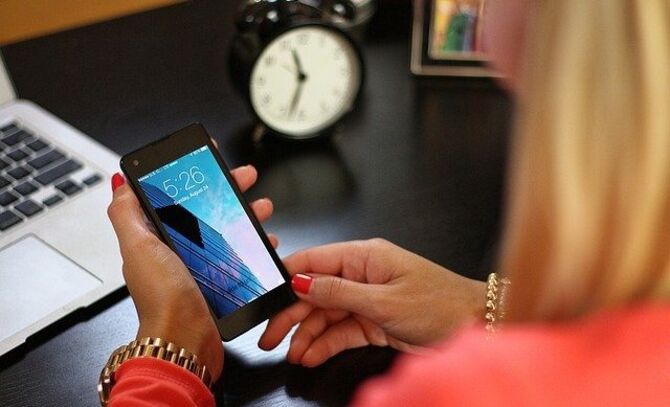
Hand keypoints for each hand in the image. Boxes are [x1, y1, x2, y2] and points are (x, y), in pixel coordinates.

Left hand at [107, 165, 276, 381]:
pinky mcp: (219, 281)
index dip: (192, 176)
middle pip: (205, 209)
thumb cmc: (163, 299)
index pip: (175, 196)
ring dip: (246, 214)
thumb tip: (119, 182)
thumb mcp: (139, 247)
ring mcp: (200, 266)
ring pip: (226, 229)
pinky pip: (240, 254)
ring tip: (262, 208)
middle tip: (245, 177)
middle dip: (227, 189)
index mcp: (156, 237)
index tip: (209, 159)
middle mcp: (178, 250)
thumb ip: (126, 213)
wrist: (186, 341)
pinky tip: (265, 241)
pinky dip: (253, 244)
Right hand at [259, 239, 485, 366]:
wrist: (476, 326)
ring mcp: (367, 298)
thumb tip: (301, 283)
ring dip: (307, 334)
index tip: (263, 295)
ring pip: (326, 314)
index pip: (314, 261)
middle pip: (315, 292)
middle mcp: (363, 274)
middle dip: (292, 314)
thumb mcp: (384, 301)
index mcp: (365, 256)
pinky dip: (326, 343)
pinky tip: (311, 354)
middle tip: (271, 336)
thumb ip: (339, 293)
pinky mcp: (374, 320)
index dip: (286, 277)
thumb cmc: (440, 304)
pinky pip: (342, 330)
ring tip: (292, 352)